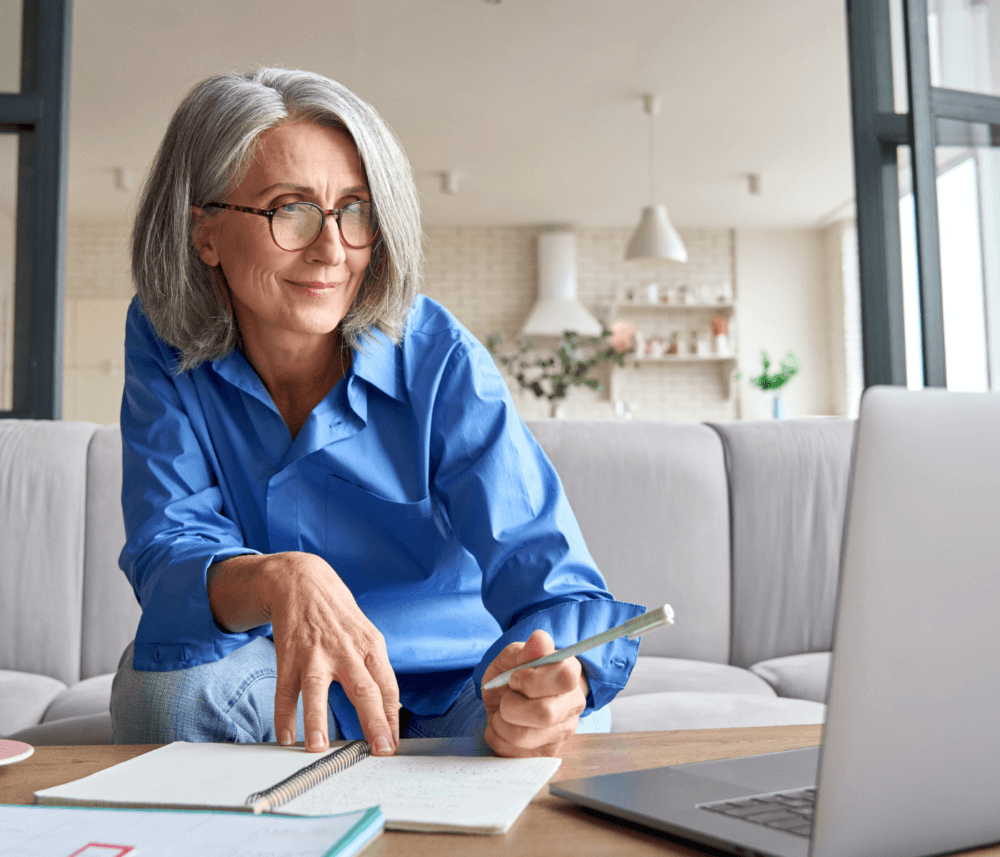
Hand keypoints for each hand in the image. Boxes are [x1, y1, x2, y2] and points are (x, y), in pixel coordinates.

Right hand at [207, 552, 399, 753]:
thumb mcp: (367, 635)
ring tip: (319, 748)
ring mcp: (315, 653)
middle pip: (364, 689)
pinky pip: (285, 690)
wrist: (303, 580)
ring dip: (317, 721)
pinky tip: (286, 737)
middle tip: (380, 750)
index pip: (387, 687)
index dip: (392, 717)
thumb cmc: (339, 614)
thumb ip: (376, 669)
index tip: (393, 744)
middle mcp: (345, 651)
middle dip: (374, 722)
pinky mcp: (289, 655)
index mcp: (370, 646)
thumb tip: (393, 707)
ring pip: (317, 690)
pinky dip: (284, 715)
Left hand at [481, 629, 587, 757]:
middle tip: (505, 699)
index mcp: (569, 673)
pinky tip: (502, 728)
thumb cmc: (512, 675)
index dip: (532, 679)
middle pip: (545, 713)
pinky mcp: (547, 753)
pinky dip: (498, 738)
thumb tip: (539, 641)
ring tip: (502, 713)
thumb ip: (523, 650)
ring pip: (524, 737)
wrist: (506, 699)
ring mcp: (563, 732)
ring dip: (501, 723)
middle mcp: (573, 704)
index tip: (514, 678)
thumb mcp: (511, 658)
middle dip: (511, 706)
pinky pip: (514, 753)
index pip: (564, 676)